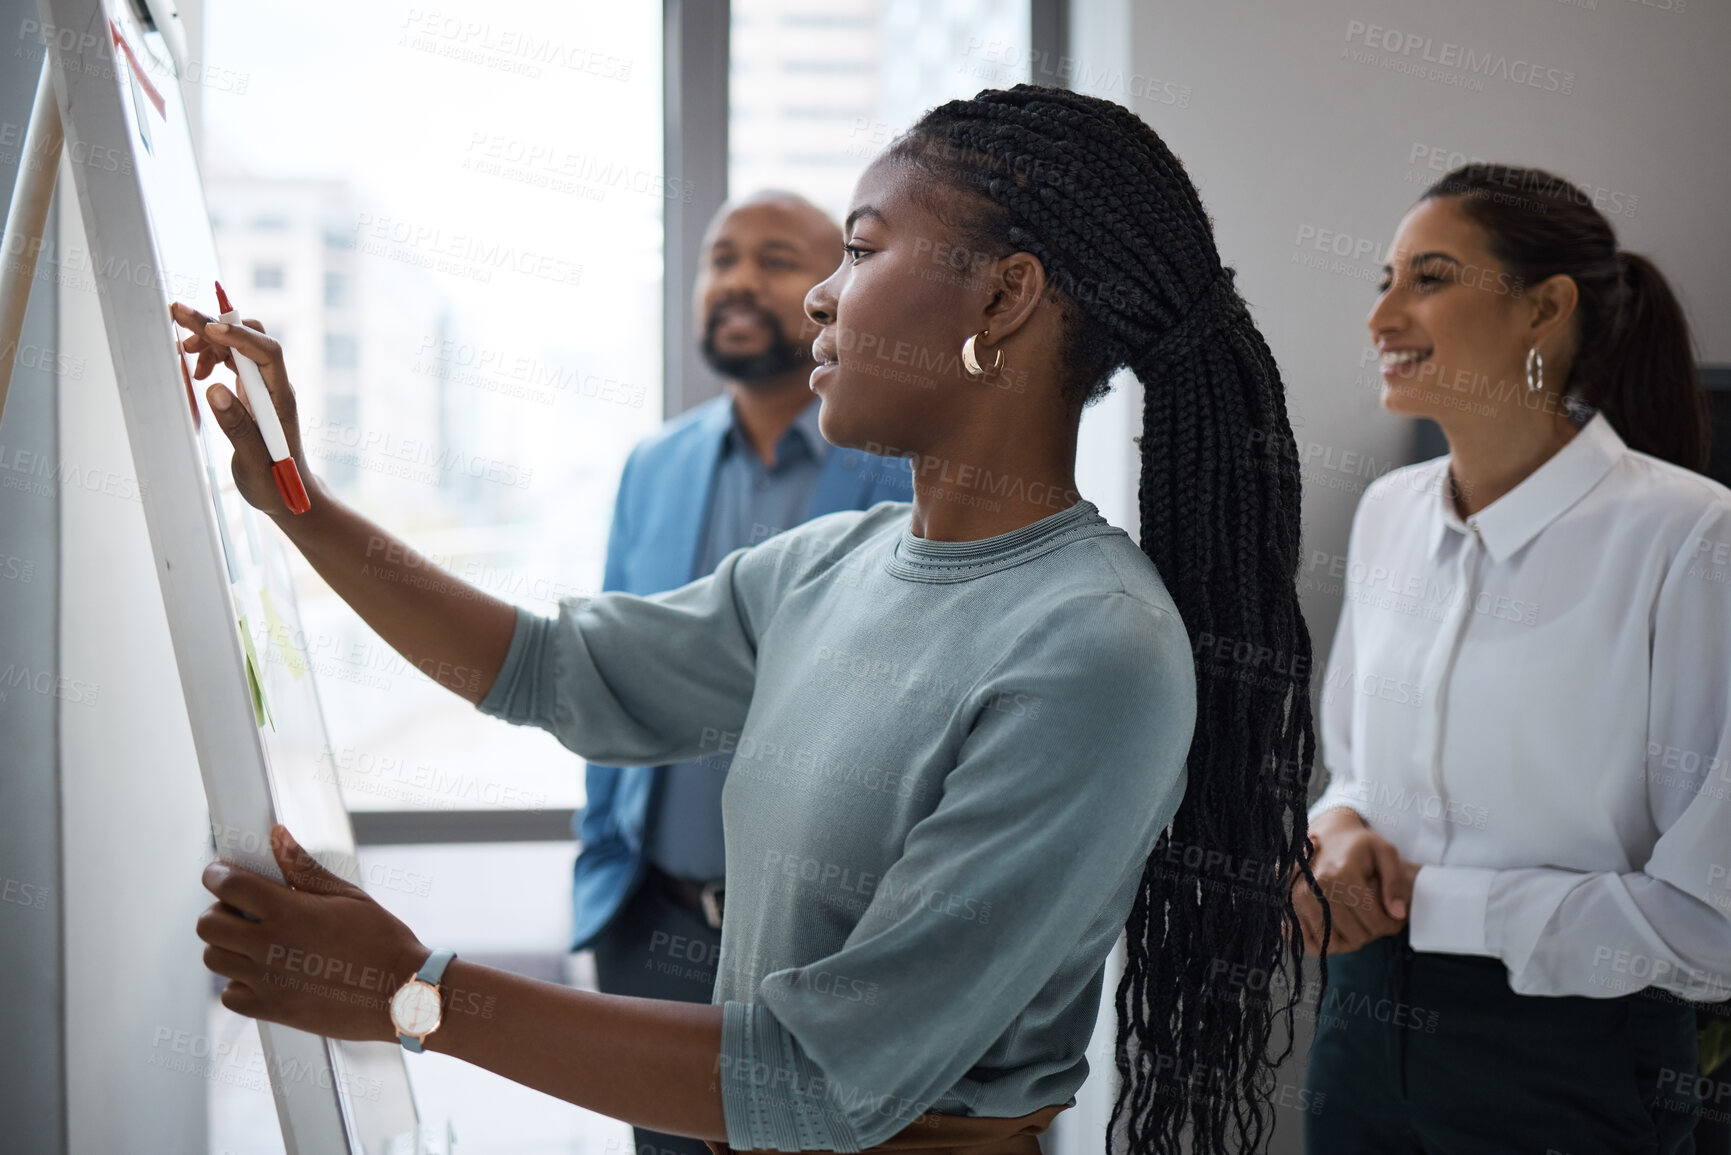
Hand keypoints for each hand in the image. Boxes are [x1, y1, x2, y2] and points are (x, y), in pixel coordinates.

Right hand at [170, 301, 315, 518]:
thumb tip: (215, 389)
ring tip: (184, 352)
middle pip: (251, 340)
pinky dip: (212, 356)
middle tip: (177, 311)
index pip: (268, 354)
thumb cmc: (274, 482)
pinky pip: (233, 361)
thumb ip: (237, 427)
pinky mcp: (251, 393)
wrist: (288, 493)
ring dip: (210, 340)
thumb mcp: (252, 462)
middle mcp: (274, 387)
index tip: (209, 329)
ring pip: (239, 347)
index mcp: (281, 400)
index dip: (240, 336)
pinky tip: (197, 371)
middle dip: (215, 323)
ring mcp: (263, 388)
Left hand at [197, 825, 428, 1041]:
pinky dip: (239, 982)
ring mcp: (266, 981)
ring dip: (226, 945)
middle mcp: (270, 947)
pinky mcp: (271, 1010)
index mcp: (289, 912)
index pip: (227, 885)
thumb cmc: (381, 940)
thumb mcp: (348, 895)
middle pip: (208, 924)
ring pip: (213, 958)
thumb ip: (303, 868)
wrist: (400, 993)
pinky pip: (229, 994)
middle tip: (243, 910)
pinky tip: (265, 971)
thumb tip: (276, 835)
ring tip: (256, 940)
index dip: (217, 874)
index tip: (221, 873)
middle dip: (219, 910)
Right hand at [1290, 807, 1415, 955]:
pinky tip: (1338, 935)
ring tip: (1361, 927)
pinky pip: (1307, 941)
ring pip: (1332, 942)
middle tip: (1379, 922)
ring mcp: (1300, 897)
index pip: (1373, 920)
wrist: (1327, 834)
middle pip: (1354, 934)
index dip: (1391, 926)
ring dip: (1350, 941)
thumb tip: (1398, 914)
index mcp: (1343, 873)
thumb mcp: (1385, 852)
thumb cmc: (1359, 844)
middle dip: (1372, 933)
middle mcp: (1318, 887)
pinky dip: (1324, 945)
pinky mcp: (1290, 905)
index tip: (1397, 921)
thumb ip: (1395, 882)